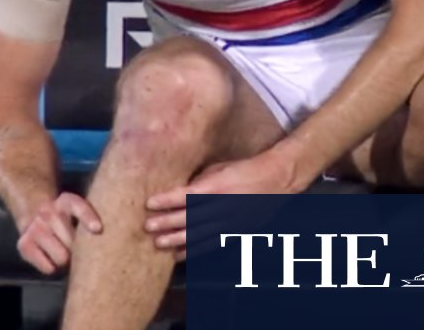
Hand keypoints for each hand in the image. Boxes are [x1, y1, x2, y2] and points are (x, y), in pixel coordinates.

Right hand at [17, 192, 101, 274]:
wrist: (34, 212)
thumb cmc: (67, 218)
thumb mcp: (78, 211)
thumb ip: (91, 222)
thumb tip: (103, 241)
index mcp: (66, 201)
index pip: (78, 207)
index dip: (88, 218)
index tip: (97, 229)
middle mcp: (48, 212)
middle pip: (71, 241)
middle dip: (79, 249)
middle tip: (79, 249)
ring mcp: (35, 228)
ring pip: (61, 257)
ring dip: (66, 259)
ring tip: (65, 252)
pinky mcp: (24, 245)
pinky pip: (47, 267)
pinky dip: (52, 266)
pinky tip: (51, 258)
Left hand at [145, 154, 297, 256]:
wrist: (275, 180)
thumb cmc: (243, 170)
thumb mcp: (219, 168)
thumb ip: (198, 182)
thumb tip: (174, 192)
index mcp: (218, 186)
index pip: (188, 195)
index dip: (167, 200)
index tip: (149, 203)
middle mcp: (224, 206)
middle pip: (191, 217)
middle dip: (167, 222)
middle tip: (148, 227)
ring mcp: (230, 222)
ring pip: (199, 234)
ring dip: (176, 240)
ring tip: (158, 244)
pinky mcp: (235, 232)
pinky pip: (210, 244)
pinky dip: (192, 251)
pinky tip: (176, 255)